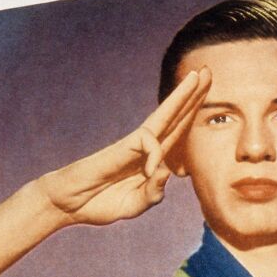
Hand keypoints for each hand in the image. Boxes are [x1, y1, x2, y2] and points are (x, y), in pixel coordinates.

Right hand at [37, 67, 210, 225]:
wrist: (68, 203)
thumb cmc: (98, 203)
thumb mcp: (133, 206)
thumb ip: (152, 194)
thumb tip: (166, 171)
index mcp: (150, 161)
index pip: (176, 133)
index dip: (191, 116)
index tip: (205, 100)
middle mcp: (144, 148)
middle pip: (174, 117)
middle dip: (192, 95)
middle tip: (208, 70)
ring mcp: (133, 146)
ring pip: (164, 116)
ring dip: (182, 95)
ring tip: (198, 75)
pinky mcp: (121, 148)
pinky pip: (147, 143)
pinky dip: (153, 154)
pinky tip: (150, 171)